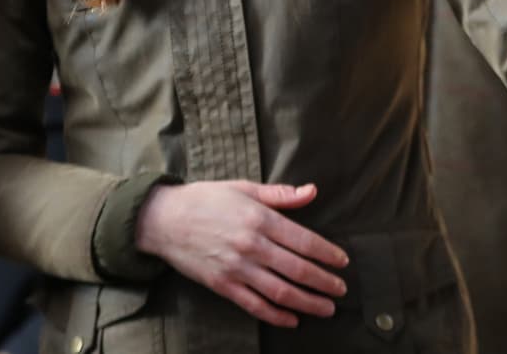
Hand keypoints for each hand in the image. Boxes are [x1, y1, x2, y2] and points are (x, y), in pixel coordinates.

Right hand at [135, 180, 347, 326]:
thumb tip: (312, 191)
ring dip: (307, 302)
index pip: (304, 241)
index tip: (342, 262)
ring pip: (280, 292)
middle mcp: (252, 246)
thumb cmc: (207, 199)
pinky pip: (254, 305)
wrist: (164, 220)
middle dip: (324, 282)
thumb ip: (280, 194)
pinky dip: (275, 316)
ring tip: (326, 308)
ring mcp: (237, 268)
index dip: (327, 254)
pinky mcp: (222, 285)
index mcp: (260, 219)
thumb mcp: (245, 188)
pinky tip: (292, 319)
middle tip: (341, 290)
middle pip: (297, 270)